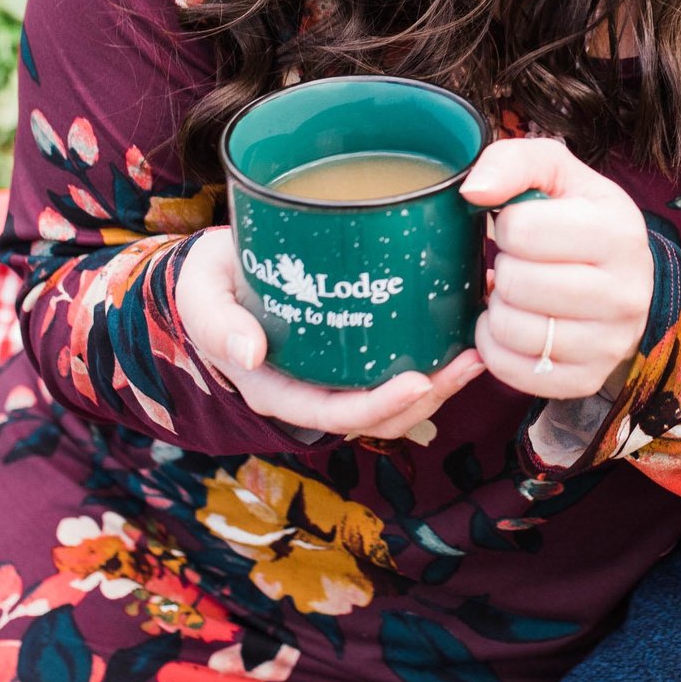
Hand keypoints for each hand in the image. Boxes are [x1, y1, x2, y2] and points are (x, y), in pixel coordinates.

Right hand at [174, 226, 484, 439]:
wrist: (219, 267)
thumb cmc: (209, 283)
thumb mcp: (201, 297)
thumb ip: (218, 324)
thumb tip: (249, 355)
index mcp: (277, 389)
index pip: (333, 414)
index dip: (378, 408)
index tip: (420, 382)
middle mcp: (313, 389)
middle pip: (379, 414)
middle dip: (429, 396)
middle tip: (471, 360)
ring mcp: (338, 373)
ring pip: (398, 395)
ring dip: (443, 380)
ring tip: (480, 347)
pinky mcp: (357, 349)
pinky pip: (400, 362)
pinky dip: (436, 351)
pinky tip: (465, 320)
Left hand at [461, 138, 655, 399]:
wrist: (631, 283)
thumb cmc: (584, 221)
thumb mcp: (559, 174)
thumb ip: (514, 161)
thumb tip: (473, 191)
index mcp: (618, 233)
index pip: (522, 230)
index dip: (508, 225)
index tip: (523, 227)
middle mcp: (624, 293)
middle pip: (516, 283)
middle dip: (504, 268)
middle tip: (520, 263)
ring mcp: (608, 343)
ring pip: (511, 330)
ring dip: (498, 308)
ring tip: (517, 293)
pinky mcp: (586, 379)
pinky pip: (512, 371)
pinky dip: (496, 347)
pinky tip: (514, 324)